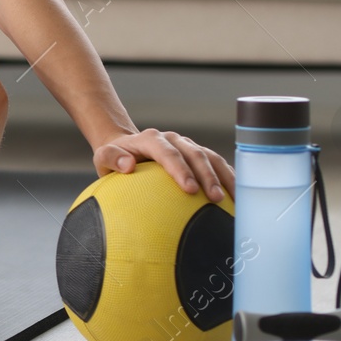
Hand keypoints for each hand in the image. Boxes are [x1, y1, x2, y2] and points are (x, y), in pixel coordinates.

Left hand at [92, 128, 234, 201]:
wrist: (126, 147)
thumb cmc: (114, 157)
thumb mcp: (103, 157)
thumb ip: (111, 158)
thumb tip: (128, 165)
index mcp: (152, 139)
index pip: (168, 153)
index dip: (180, 169)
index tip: (190, 189)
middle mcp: (174, 140)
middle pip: (195, 154)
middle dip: (207, 176)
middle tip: (215, 199)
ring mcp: (188, 146)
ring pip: (211, 157)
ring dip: (223, 177)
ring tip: (233, 201)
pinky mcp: (198, 155)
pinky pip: (217, 165)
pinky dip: (228, 179)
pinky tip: (237, 199)